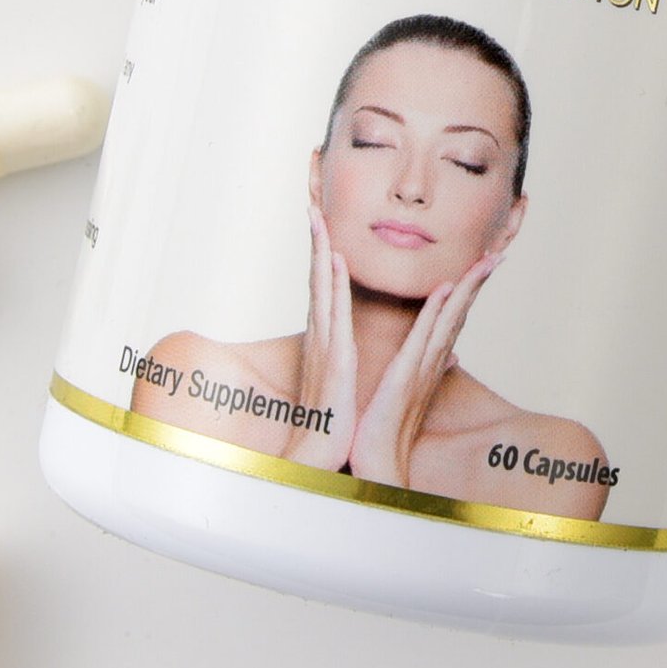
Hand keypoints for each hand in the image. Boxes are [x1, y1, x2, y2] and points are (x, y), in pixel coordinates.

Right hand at [280, 203, 356, 472]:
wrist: (317, 461)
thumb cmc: (331, 427)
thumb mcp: (342, 389)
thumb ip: (346, 366)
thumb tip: (353, 355)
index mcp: (327, 343)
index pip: (326, 291)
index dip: (324, 258)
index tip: (324, 228)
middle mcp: (321, 338)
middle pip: (317, 280)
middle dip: (316, 243)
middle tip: (313, 207)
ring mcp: (325, 346)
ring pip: (322, 287)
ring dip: (321, 251)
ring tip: (319, 217)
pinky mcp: (335, 360)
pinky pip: (335, 314)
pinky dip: (334, 284)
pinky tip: (335, 260)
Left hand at [348, 250, 501, 489]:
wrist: (377, 461)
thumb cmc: (390, 426)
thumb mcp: (413, 391)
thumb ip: (431, 368)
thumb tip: (452, 356)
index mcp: (432, 361)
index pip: (455, 318)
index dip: (470, 290)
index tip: (484, 265)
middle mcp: (434, 360)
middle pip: (461, 313)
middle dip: (478, 282)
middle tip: (498, 254)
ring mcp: (422, 367)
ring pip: (450, 319)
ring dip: (467, 288)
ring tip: (485, 261)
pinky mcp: (405, 375)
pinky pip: (423, 337)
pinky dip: (435, 311)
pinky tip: (445, 288)